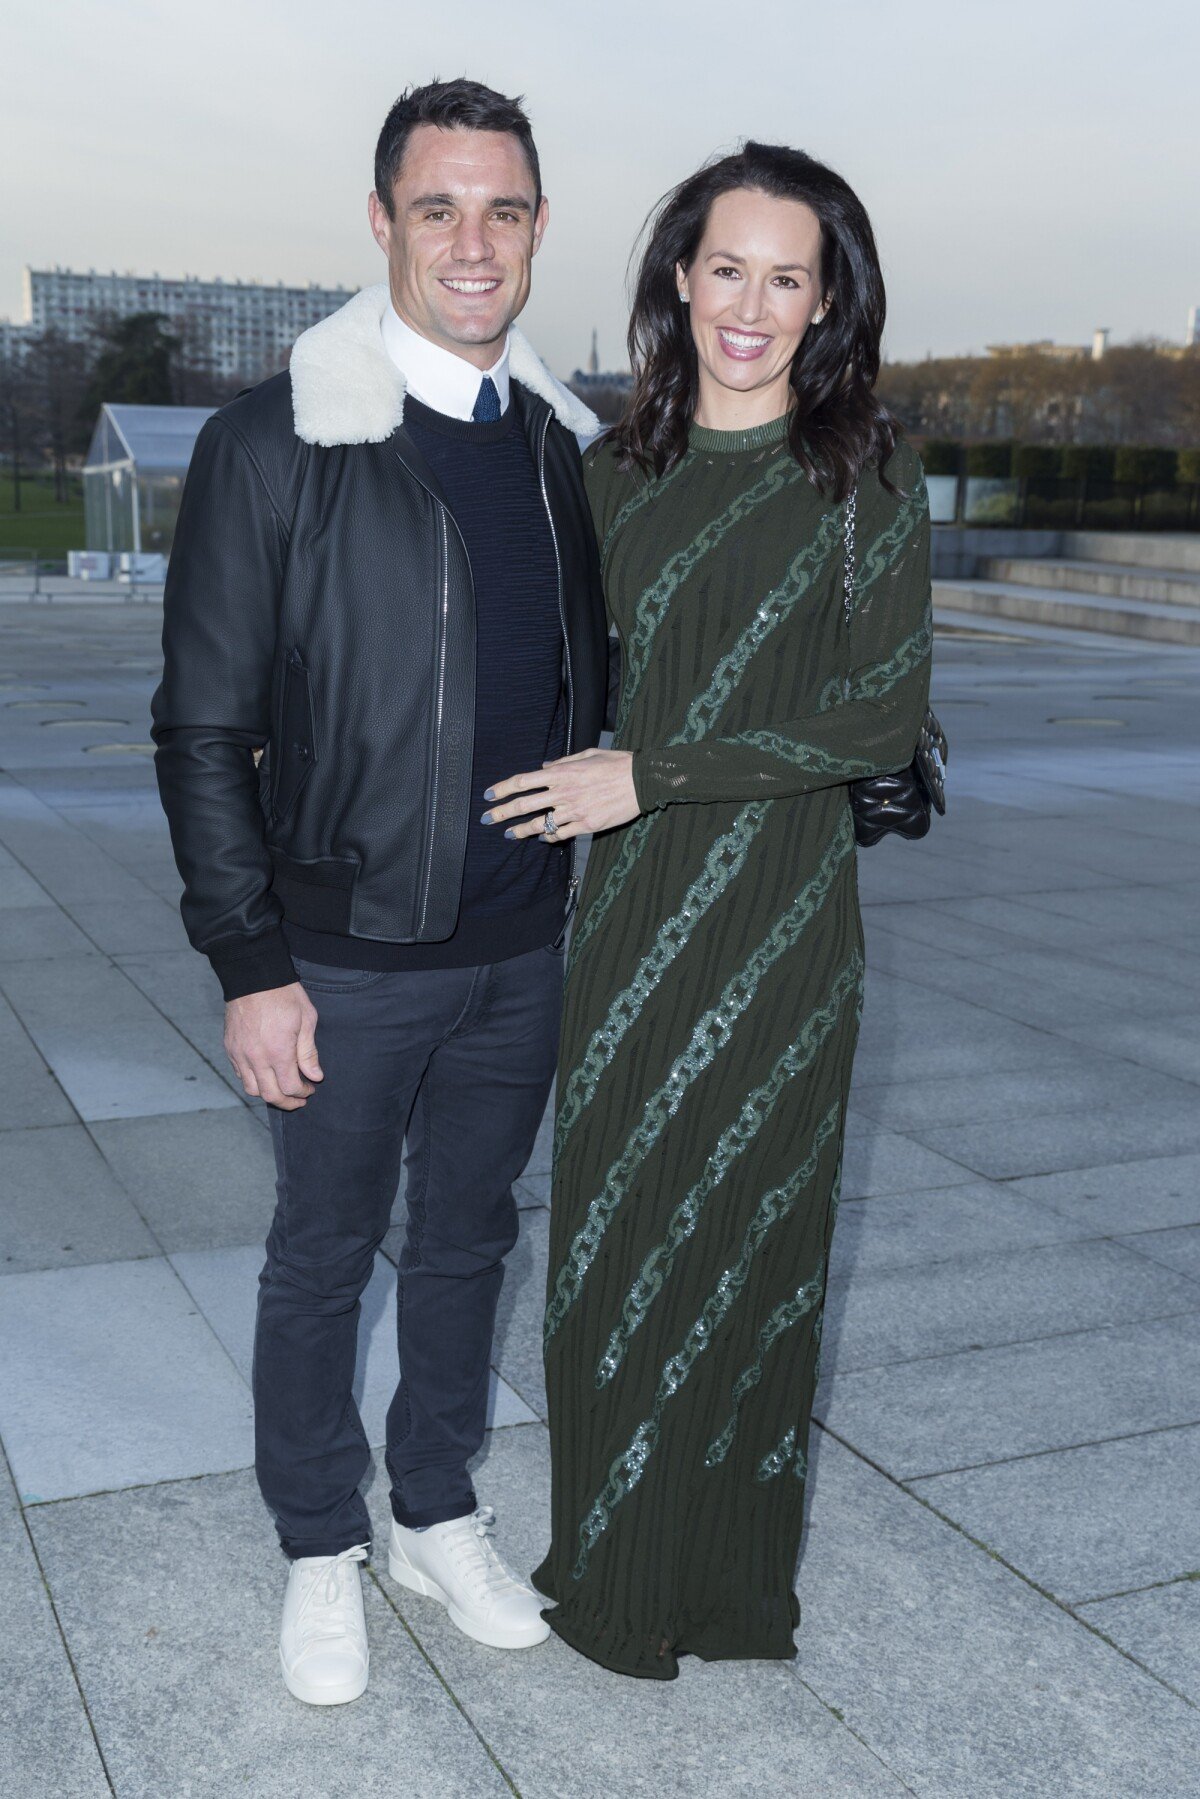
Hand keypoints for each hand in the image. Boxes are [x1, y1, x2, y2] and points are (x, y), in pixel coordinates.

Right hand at [224, 982, 323, 1109]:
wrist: (253, 976)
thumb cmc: (284, 995)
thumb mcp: (307, 1020)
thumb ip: (308, 1052)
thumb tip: (315, 1076)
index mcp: (278, 1052)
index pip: (290, 1087)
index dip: (302, 1093)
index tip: (310, 1089)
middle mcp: (256, 1057)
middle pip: (270, 1095)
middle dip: (286, 1102)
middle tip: (298, 1100)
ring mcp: (240, 1054)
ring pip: (251, 1089)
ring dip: (268, 1094)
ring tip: (281, 1089)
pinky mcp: (230, 1048)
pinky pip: (240, 1074)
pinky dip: (253, 1080)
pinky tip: (265, 1074)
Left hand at [483, 748, 639, 841]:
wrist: (642, 780)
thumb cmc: (617, 763)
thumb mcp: (587, 754)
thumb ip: (562, 762)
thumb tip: (544, 767)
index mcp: (562, 773)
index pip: (523, 781)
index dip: (502, 788)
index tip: (489, 795)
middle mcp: (564, 792)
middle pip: (524, 805)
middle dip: (501, 813)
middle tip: (487, 819)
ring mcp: (575, 811)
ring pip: (539, 824)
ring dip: (521, 831)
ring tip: (509, 834)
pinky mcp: (587, 825)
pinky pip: (561, 834)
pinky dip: (548, 837)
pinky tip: (541, 838)